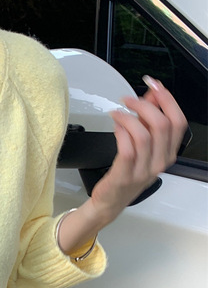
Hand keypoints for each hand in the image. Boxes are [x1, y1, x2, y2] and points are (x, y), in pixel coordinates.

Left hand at [90, 75, 187, 219]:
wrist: (110, 201)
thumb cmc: (127, 173)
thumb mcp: (143, 146)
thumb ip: (148, 120)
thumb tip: (152, 94)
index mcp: (168, 153)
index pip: (178, 121)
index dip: (167, 99)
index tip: (154, 85)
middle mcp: (160, 162)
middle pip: (162, 125)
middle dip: (144, 105)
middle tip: (128, 99)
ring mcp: (143, 171)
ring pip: (143, 135)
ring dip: (128, 117)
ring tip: (117, 112)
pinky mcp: (125, 176)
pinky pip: (127, 149)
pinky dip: (121, 133)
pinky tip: (115, 126)